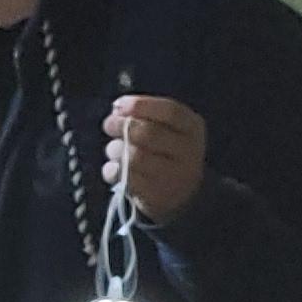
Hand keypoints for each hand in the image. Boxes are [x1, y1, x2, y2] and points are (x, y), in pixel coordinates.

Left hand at [108, 95, 207, 223]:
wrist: (180, 193)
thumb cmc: (164, 151)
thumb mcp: (166, 128)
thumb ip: (145, 115)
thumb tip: (118, 108)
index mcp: (192, 128)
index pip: (170, 111)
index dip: (141, 105)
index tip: (118, 105)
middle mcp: (189, 152)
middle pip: (148, 133)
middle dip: (121, 126)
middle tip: (109, 124)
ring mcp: (175, 176)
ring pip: (135, 157)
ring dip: (116, 150)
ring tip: (115, 149)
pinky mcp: (157, 196)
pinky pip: (126, 178)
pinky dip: (112, 170)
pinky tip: (115, 168)